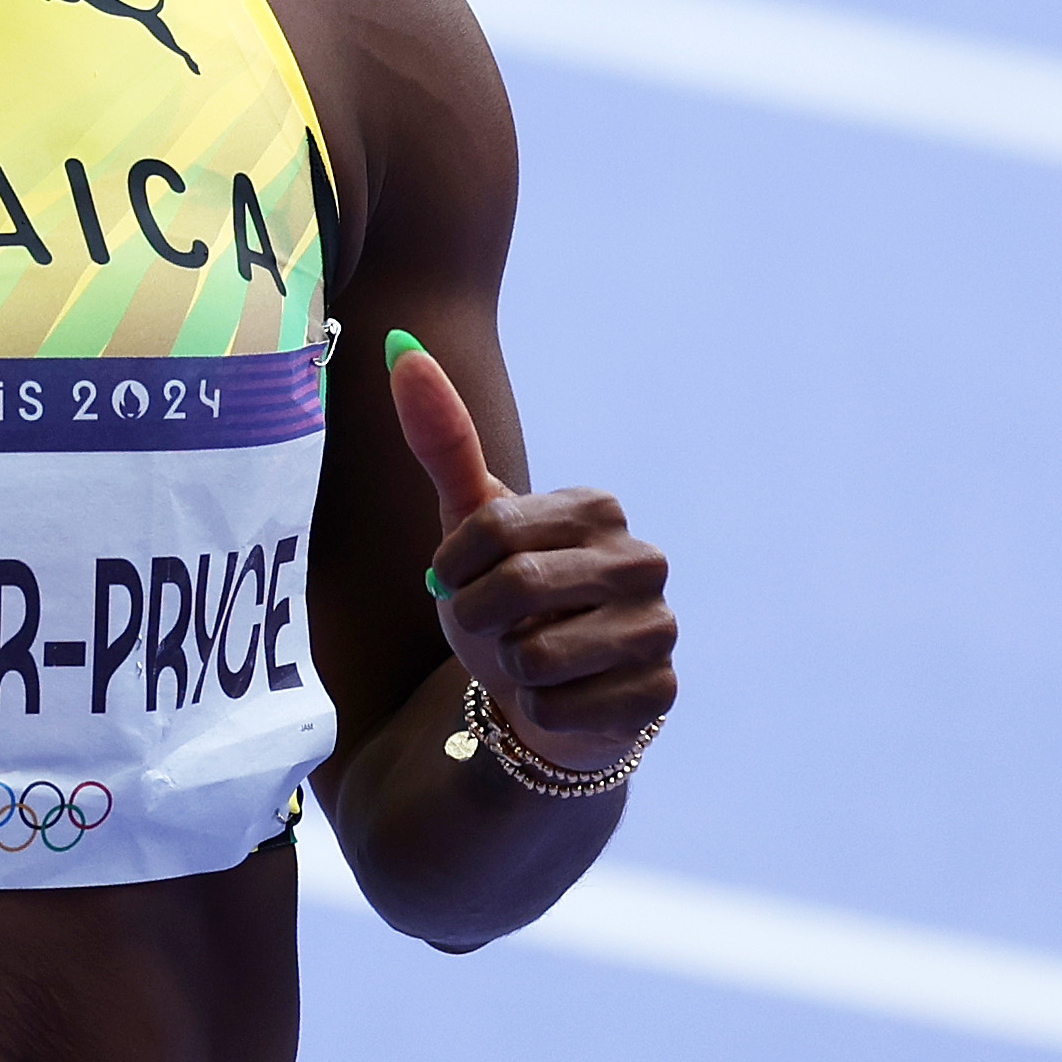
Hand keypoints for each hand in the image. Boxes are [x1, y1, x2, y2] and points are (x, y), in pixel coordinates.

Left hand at [386, 331, 675, 774]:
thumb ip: (442, 441)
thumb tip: (401, 349)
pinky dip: (541, 711)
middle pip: (516, 587)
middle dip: (478, 618)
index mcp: (597, 507)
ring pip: (537, 656)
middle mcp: (643, 559)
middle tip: (494, 626)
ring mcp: (660, 627)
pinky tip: (563, 697)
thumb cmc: (502, 599)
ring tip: (532, 660)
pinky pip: (560, 710)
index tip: (461, 581)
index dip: (455, 567)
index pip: (490, 526)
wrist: (539, 693)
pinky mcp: (660, 694)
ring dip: (510, 668)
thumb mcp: (468, 524)